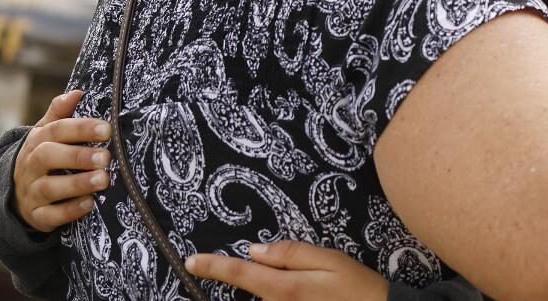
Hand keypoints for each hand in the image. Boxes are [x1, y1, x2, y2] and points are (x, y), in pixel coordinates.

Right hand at [12, 90, 110, 231]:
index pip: (56, 130)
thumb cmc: (46, 156)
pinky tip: (90, 204)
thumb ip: (60, 114)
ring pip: (49, 188)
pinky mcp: (36, 216)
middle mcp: (30, 166)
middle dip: (77, 156)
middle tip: (106, 157)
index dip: (80, 128)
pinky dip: (70, 211)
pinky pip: (49, 216)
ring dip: (77, 184)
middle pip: (47, 157)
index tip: (107, 129)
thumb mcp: (48, 134)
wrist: (19, 194)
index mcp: (37, 142)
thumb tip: (77, 92)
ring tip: (103, 179)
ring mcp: (30, 192)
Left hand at [185, 241, 388, 300]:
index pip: (240, 274)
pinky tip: (308, 294)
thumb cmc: (357, 286)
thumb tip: (253, 251)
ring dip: (275, 289)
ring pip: (266, 300)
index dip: (213, 267)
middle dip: (257, 277)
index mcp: (285, 288)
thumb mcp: (330, 259)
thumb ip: (290, 253)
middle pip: (254, 290)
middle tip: (289, 274)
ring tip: (307, 287)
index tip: (191, 261)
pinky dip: (281, 297)